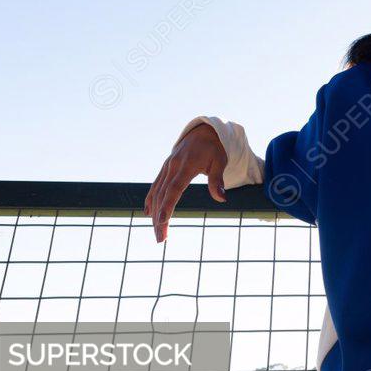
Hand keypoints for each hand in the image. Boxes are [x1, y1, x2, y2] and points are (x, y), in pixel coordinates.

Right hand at [144, 124, 227, 242]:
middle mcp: (172, 166)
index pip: (174, 189)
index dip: (167, 205)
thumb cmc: (215, 148)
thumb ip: (217, 180)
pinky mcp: (165, 168)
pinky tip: (149, 214)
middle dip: (159, 218)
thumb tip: (222, 199)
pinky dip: (151, 200)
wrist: (204, 131)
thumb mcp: (220, 162)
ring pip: (157, 193)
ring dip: (154, 213)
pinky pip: (155, 186)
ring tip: (157, 232)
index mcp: (186, 165)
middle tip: (160, 239)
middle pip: (163, 195)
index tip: (162, 221)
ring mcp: (166, 167)